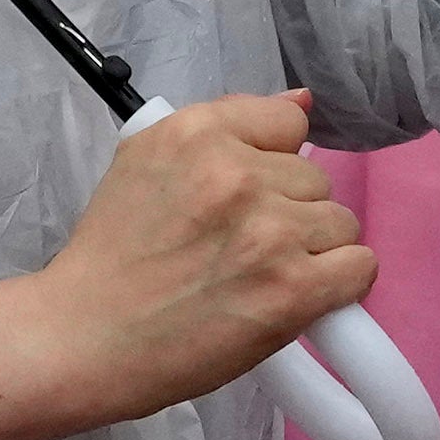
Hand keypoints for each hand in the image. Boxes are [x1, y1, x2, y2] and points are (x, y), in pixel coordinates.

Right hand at [0, 91, 367, 439]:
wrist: (81, 338)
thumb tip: (303, 101)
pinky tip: (299, 298)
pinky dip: (338, 286)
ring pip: (340, 223)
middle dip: (289, 212)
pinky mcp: (290, 290)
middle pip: (315, 179)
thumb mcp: (146, 161)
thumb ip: (226, 126)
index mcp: (198, 131)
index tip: (246, 198)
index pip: (288, 123)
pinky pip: (358, 268)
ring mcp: (268, 231)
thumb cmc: (110, 257)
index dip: (272, 164)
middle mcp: (237, 172)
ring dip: (312, 252)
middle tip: (241, 251)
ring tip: (261, 279)